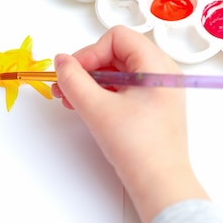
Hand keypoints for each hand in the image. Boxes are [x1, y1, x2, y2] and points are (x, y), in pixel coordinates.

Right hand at [52, 26, 207, 222]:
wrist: (160, 185)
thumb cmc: (138, 148)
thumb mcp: (97, 108)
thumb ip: (73, 79)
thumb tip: (61, 61)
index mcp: (157, 66)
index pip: (116, 38)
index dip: (90, 51)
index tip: (73, 74)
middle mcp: (161, 73)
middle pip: (115, 52)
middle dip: (86, 67)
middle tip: (64, 85)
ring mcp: (157, 91)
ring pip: (116, 72)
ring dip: (89, 81)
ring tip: (69, 98)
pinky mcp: (150, 108)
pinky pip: (122, 89)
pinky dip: (101, 94)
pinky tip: (84, 107)